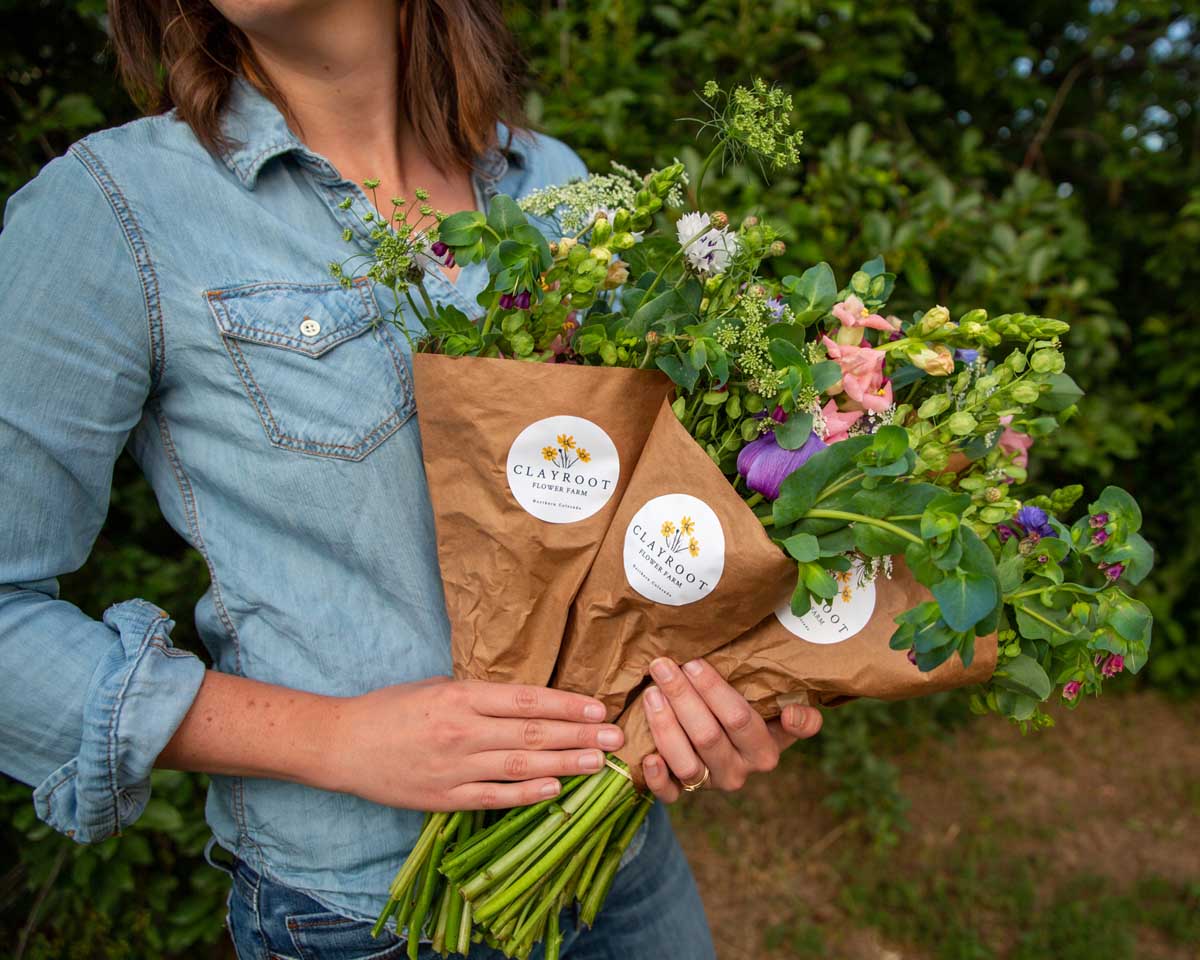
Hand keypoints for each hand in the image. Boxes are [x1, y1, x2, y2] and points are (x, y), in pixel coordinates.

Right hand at [324, 677, 622, 810]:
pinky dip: (526, 794)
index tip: (598, 708)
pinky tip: (555, 789)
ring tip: (598, 763)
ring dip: (564, 763)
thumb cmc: (392, 708)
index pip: (526, 700)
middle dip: (578, 734)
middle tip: (615, 736)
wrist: (343, 743)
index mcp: (462, 697)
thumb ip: (480, 695)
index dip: (566, 704)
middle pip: (532, 732)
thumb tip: (528, 701)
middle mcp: (463, 731)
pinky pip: (494, 796)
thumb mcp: (438, 687)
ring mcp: (455, 766)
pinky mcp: (445, 797)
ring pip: (520, 764)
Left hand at [639, 657, 821, 802]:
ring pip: (686, 763)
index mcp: (764, 751)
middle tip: (662, 667)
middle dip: (682, 697)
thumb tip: (792, 714)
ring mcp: (710, 785)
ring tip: (651, 693)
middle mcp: (738, 772)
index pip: (739, 719)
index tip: (693, 662)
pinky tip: (647, 755)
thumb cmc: (753, 713)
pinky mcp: (684, 794)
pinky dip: (657, 777)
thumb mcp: (780, 711)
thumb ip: (801, 714)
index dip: (713, 691)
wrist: (728, 739)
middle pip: (707, 736)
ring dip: (664, 726)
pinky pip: (669, 794)